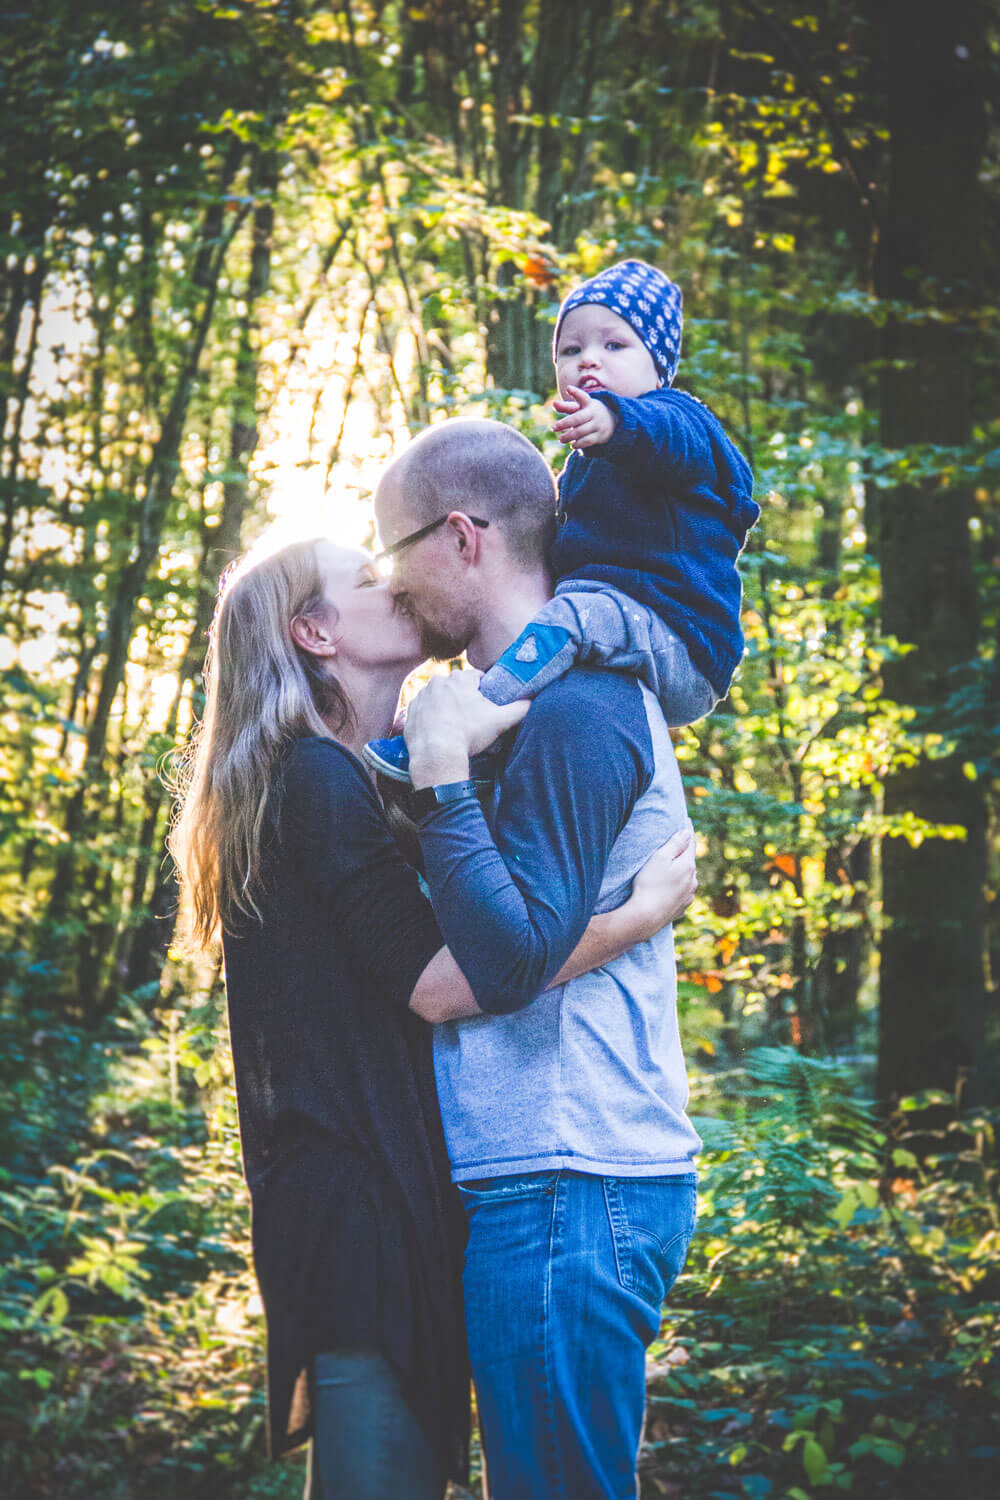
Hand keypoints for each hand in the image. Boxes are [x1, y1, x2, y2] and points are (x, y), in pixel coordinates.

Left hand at [403, 669, 529, 788]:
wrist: (436, 754)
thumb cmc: (468, 734)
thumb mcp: (500, 721)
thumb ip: (520, 709)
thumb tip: (532, 703)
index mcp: (460, 679)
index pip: (477, 677)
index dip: (484, 689)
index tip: (486, 703)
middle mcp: (438, 681)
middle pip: (457, 686)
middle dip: (464, 698)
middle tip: (472, 717)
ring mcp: (421, 696)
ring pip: (439, 697)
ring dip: (446, 706)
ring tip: (455, 725)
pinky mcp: (410, 711)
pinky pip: (424, 710)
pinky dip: (431, 717)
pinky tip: (439, 730)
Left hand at [552, 385, 616, 448]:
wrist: (612, 422)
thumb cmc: (589, 413)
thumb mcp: (580, 408)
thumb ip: (567, 406)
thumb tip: (553, 404)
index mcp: (588, 403)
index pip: (582, 396)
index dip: (575, 392)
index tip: (568, 388)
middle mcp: (593, 413)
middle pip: (577, 418)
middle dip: (564, 423)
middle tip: (553, 428)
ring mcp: (597, 425)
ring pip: (581, 431)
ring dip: (569, 436)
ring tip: (561, 439)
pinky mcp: (599, 436)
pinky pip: (587, 441)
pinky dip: (578, 444)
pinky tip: (572, 445)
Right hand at [630, 823, 697, 935]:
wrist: (646, 916)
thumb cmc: (649, 884)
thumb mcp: (659, 858)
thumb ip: (675, 844)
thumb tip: (687, 833)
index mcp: (688, 866)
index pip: (691, 843)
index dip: (688, 831)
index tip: (687, 820)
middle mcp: (693, 881)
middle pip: (688, 862)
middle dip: (682, 855)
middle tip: (673, 847)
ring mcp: (688, 896)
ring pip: (686, 879)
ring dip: (680, 874)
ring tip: (668, 872)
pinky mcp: (681, 908)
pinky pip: (680, 894)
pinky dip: (676, 889)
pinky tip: (667, 891)